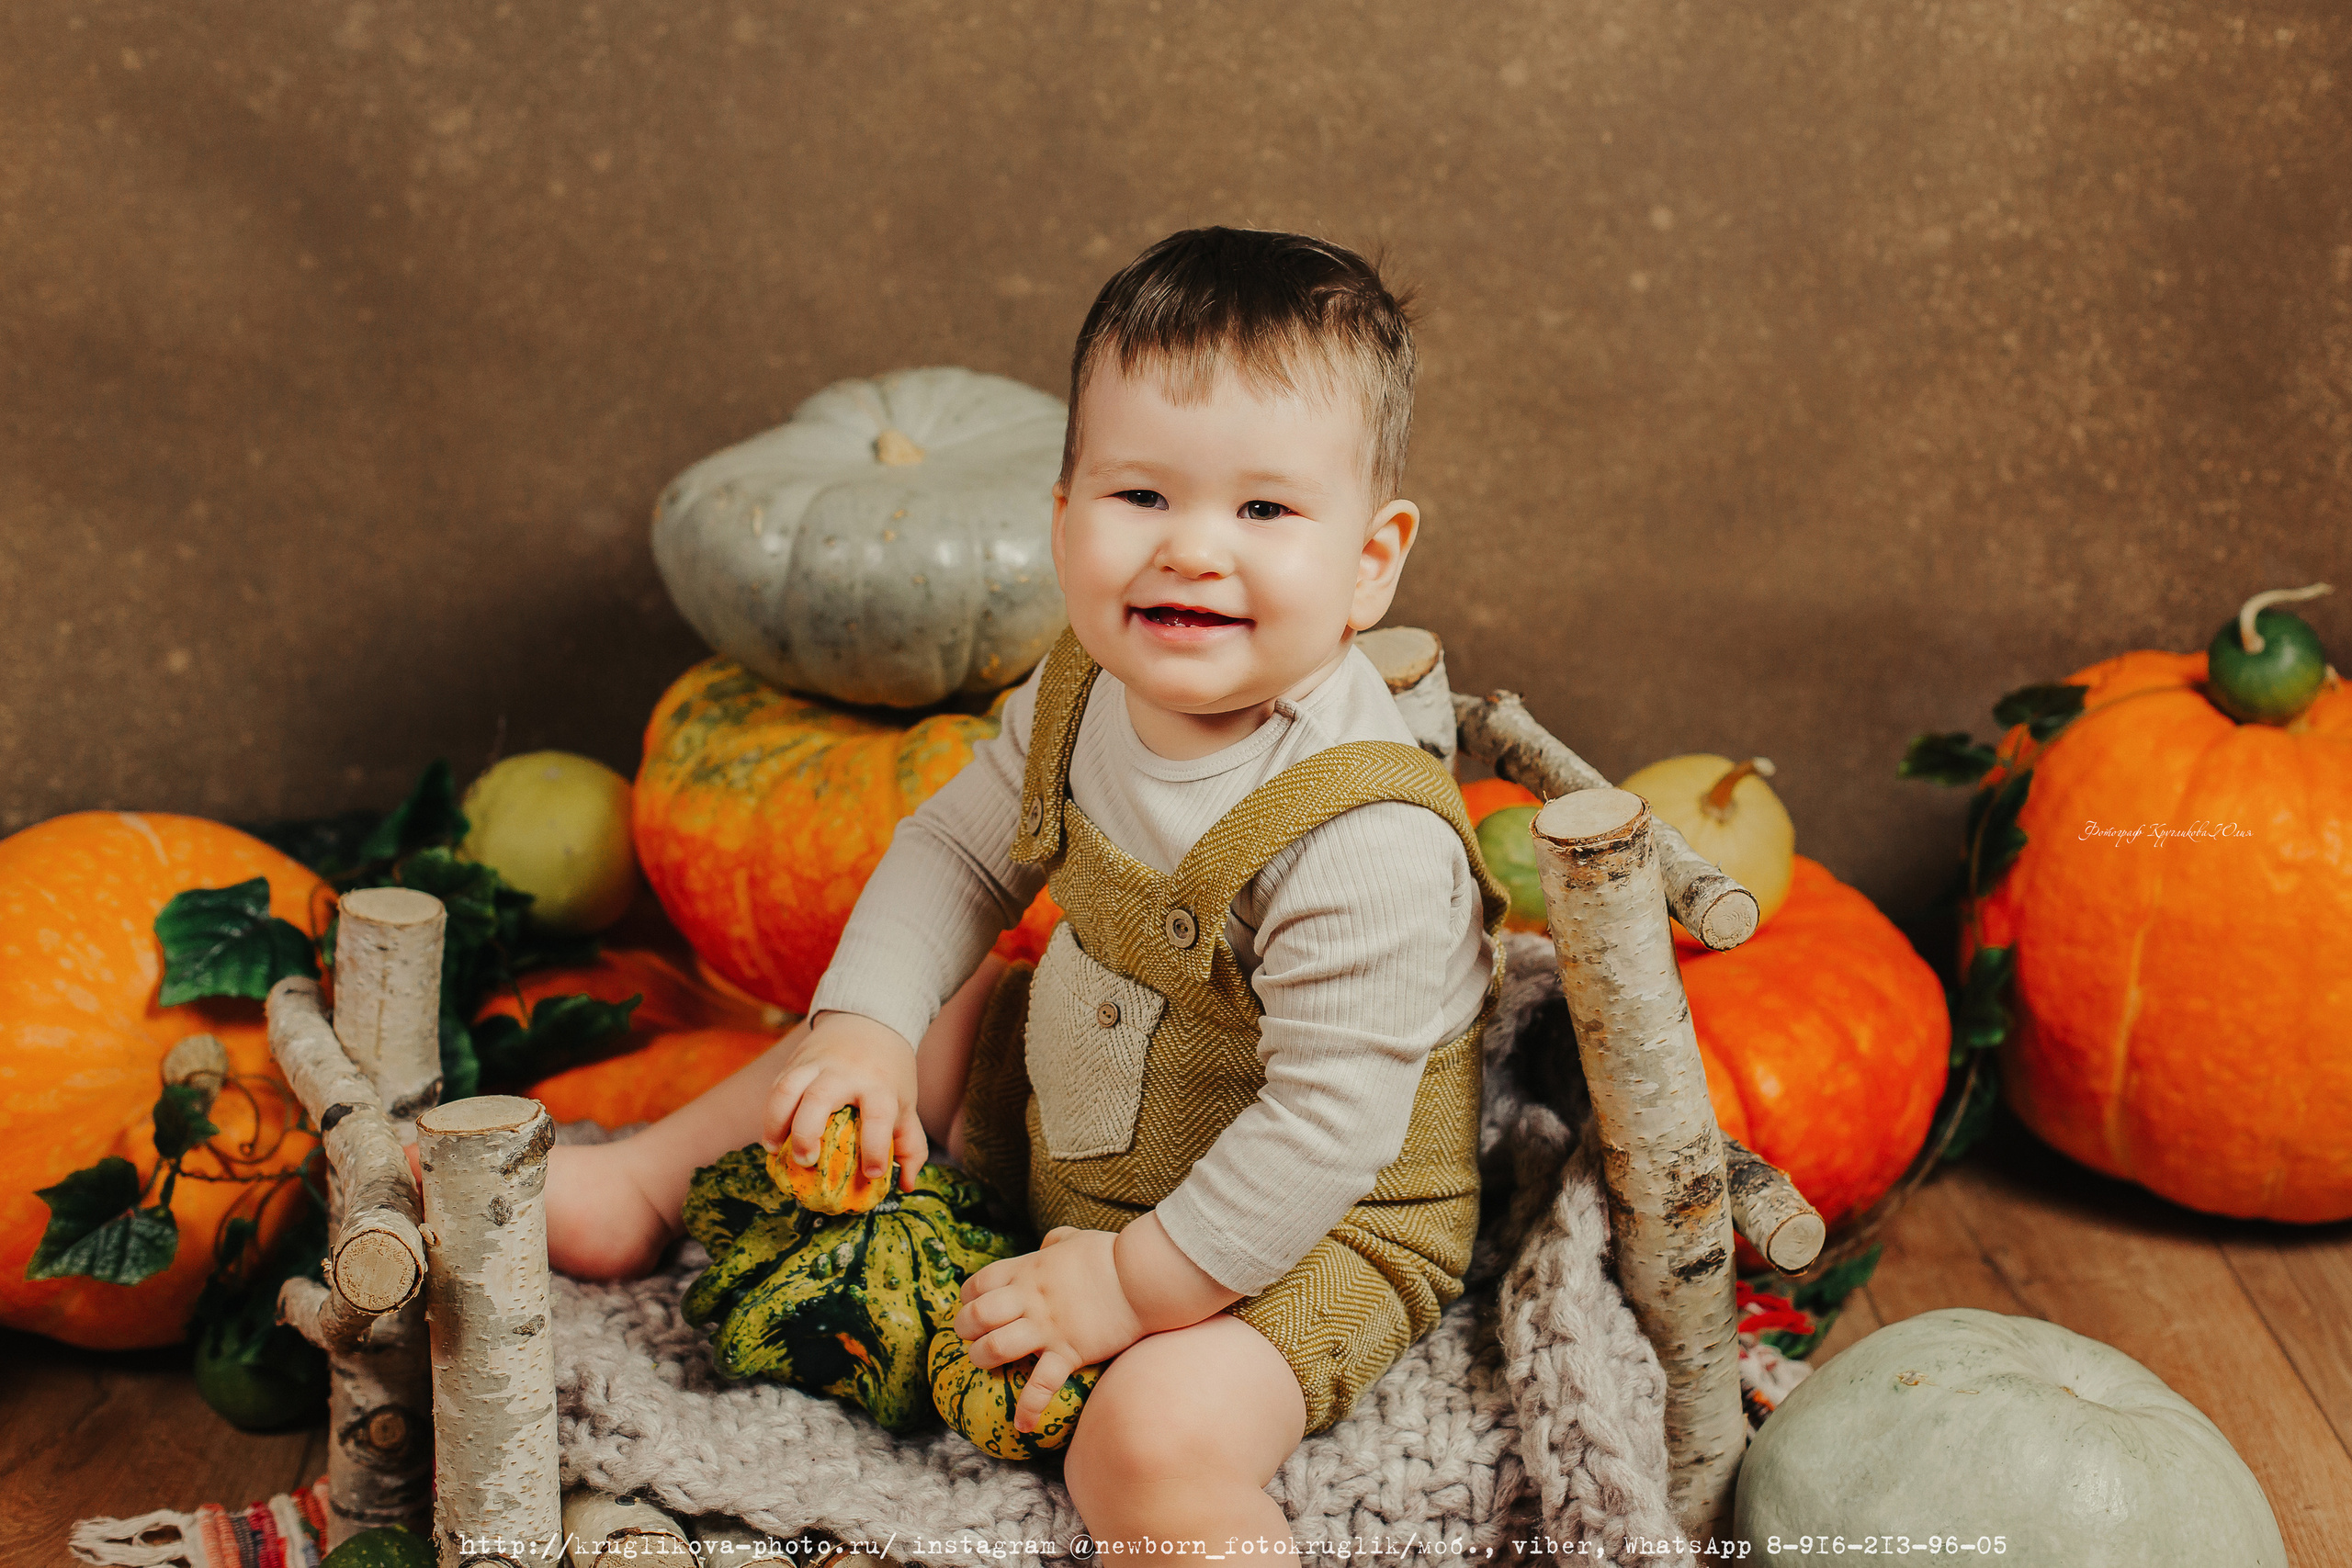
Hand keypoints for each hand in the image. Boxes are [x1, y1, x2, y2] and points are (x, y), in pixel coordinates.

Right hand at [764, 1012, 925, 1191]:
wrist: (870, 1020)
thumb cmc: (888, 1073)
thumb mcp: (905, 1103)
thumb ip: (909, 1145)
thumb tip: (905, 1185)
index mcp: (880, 1085)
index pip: (878, 1116)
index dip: (875, 1147)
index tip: (872, 1173)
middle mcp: (847, 1073)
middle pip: (820, 1098)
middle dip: (807, 1132)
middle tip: (806, 1161)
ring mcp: (817, 1064)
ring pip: (788, 1089)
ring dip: (775, 1121)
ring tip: (773, 1150)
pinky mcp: (797, 1061)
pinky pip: (776, 1086)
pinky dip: (769, 1113)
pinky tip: (771, 1135)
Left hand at [954, 1228, 1144, 1431]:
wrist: (1141, 1276)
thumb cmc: (1111, 1255)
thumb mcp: (1076, 1239)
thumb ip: (1056, 1241)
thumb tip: (1049, 1242)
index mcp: (1028, 1270)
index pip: (979, 1283)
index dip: (967, 1297)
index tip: (969, 1306)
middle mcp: (1030, 1299)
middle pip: (977, 1316)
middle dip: (965, 1330)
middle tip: (970, 1338)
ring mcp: (1047, 1327)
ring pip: (995, 1348)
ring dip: (983, 1360)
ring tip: (985, 1366)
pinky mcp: (1069, 1351)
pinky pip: (1041, 1385)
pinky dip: (1029, 1408)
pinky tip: (1022, 1425)